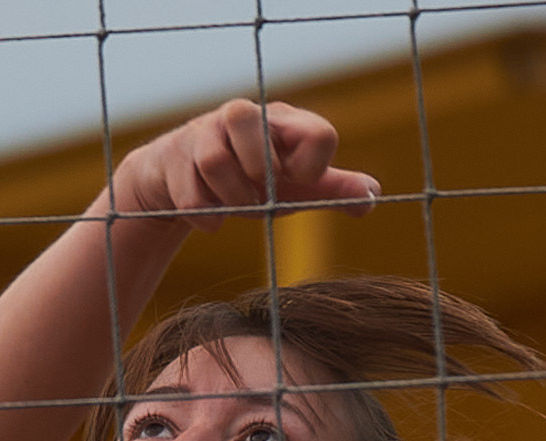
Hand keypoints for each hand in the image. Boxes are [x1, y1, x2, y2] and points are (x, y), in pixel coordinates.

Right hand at [109, 99, 379, 235]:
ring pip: (215, 159)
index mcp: (283, 123)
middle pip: (247, 117)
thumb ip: (333, 190)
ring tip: (236, 205)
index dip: (313, 166)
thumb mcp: (296, 189)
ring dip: (231, 197)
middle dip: (260, 171)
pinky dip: (206, 216)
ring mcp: (203, 134)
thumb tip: (373, 195)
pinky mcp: (173, 159)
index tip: (299, 182)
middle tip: (259, 193)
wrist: (184, 184)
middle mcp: (242, 117)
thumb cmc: (251, 183)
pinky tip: (212, 218)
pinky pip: (190, 194)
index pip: (317, 132)